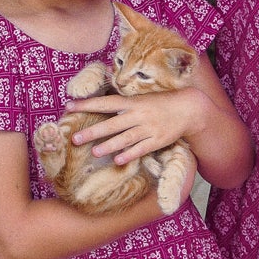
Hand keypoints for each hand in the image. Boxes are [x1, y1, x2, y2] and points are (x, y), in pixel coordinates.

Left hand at [69, 89, 208, 164]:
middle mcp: (139, 114)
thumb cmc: (161, 103)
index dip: (87, 104)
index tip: (69, 107)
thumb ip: (124, 105)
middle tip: (75, 139)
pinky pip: (142, 148)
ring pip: (125, 138)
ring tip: (94, 151)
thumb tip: (101, 107)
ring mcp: (148, 128)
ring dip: (109, 145)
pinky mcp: (158, 140)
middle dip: (93, 131)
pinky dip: (130, 154)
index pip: (105, 103)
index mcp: (132, 102)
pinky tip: (119, 160)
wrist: (188, 108)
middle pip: (112, 124)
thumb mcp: (142, 99)